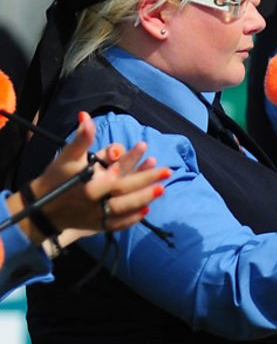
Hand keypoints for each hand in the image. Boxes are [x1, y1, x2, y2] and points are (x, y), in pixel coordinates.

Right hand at [24, 112, 169, 243]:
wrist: (40, 208)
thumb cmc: (56, 179)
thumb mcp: (67, 157)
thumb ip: (80, 139)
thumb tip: (85, 116)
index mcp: (88, 184)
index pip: (114, 176)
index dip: (130, 168)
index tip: (150, 157)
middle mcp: (94, 202)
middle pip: (124, 192)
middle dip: (146, 181)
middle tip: (168, 171)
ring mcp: (96, 216)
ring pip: (124, 209)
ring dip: (144, 199)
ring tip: (162, 190)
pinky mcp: (97, 227)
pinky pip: (117, 224)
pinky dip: (131, 219)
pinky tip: (147, 210)